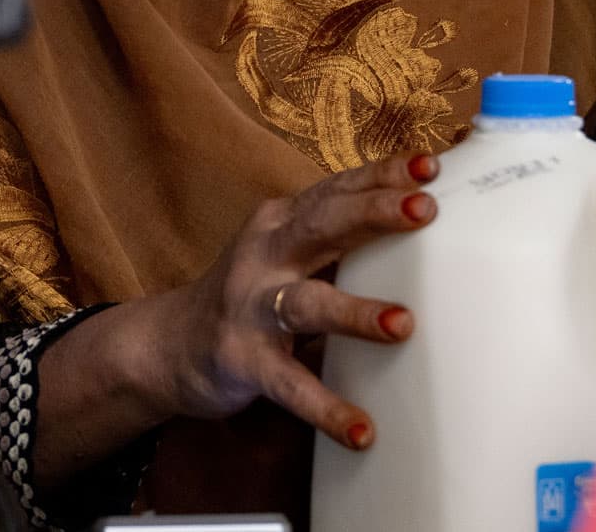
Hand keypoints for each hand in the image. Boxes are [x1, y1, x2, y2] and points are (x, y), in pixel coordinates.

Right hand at [148, 151, 439, 449]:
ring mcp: (249, 307)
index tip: (428, 165)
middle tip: (425, 209)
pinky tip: (361, 430)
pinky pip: (289, 384)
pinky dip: (325, 407)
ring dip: (355, 312)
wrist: (167, 346)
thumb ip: (337, 240)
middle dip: (373, 214)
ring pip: (307, 304)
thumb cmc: (248, 295)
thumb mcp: (286, 254)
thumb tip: (419, 229)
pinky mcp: (241, 360)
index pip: (335, 189)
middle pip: (322, 225)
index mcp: (281, 222)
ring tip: (402, 324)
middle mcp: (264, 254)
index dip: (380, 175)